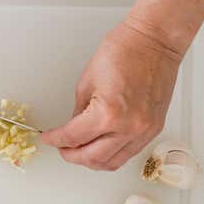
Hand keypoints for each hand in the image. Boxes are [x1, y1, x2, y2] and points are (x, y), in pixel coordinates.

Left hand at [41, 20, 183, 170]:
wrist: (155, 41)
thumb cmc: (124, 51)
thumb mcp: (87, 82)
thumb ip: (79, 112)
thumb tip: (72, 130)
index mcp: (108, 113)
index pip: (74, 138)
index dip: (56, 140)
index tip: (49, 139)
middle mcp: (128, 127)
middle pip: (92, 158)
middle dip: (71, 155)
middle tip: (62, 148)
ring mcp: (144, 131)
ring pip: (112, 162)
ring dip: (92, 160)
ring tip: (80, 150)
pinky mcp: (154, 130)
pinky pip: (129, 153)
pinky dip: (111, 154)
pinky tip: (101, 146)